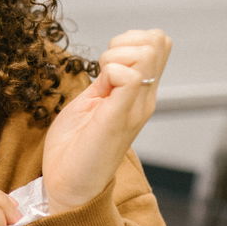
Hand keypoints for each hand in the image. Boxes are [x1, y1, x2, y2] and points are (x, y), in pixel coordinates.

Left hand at [42, 29, 171, 213]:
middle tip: (103, 69)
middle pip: (157, 41)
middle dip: (124, 42)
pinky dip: (109, 71)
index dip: (130, 39)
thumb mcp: (93, 102)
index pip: (158, 43)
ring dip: (115, 55)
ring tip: (100, 80)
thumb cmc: (76, 147)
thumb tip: (116, 58)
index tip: (106, 61)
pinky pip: (128, 75)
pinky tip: (99, 92)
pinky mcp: (120, 117)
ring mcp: (136, 107)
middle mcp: (145, 99)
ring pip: (146, 52)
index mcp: (140, 94)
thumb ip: (107, 81)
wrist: (68, 186)